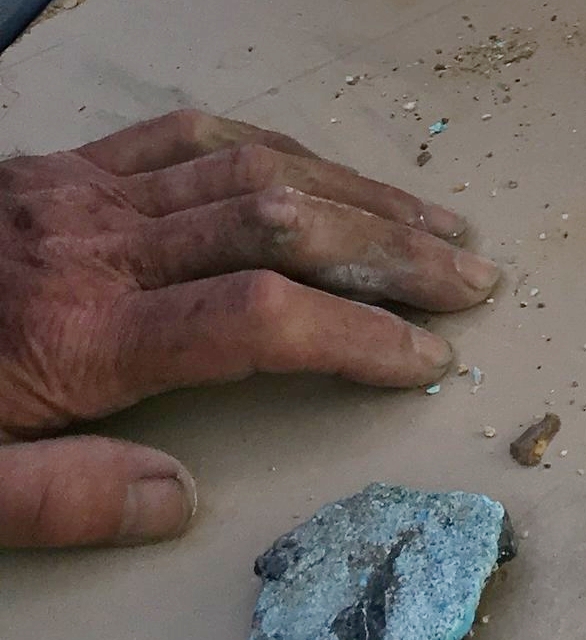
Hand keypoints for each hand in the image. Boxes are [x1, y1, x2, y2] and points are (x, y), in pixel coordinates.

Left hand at [0, 111, 497, 550]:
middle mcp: (94, 250)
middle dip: (389, 250)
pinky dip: (267, 147)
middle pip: (277, 224)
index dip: (356, 335)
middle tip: (476, 278)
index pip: (256, 320)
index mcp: (77, 338)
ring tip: (435, 223)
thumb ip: (63, 501)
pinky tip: (314, 167)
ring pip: (246, 168)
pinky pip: (182, 137)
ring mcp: (78, 196)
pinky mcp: (57, 170)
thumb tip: (185, 502)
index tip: (427, 360)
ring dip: (354, 192)